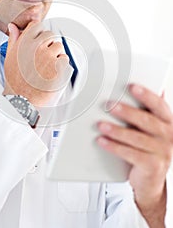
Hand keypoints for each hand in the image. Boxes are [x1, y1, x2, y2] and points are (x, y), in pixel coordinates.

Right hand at [3, 22, 71, 106]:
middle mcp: (37, 46)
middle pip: (50, 35)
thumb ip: (13, 39)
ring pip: (59, 46)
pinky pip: (65, 59)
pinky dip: (62, 66)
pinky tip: (52, 73)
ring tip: (46, 68)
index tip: (39, 42)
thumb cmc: (16, 82)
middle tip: (42, 59)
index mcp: (24, 42)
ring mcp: (49, 56)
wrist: (23, 101)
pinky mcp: (59, 66)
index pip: (37, 26)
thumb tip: (13, 26)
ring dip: (56, 55)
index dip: (39, 34)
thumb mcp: (9, 58)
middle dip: (48, 45)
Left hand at [97, 84, 172, 226]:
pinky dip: (114, 147)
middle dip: (126, 112)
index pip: (159, 105)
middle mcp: (168, 136)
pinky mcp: (152, 166)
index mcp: (168, 122)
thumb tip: (134, 87)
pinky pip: (130, 154)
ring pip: (136, 138)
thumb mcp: (151, 129)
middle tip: (109, 105)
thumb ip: (146, 111)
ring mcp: (162, 152)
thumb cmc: (148, 149)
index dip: (146, 95)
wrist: (152, 180)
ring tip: (101, 124)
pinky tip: (102, 141)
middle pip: (146, 121)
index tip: (132, 87)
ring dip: (116, 130)